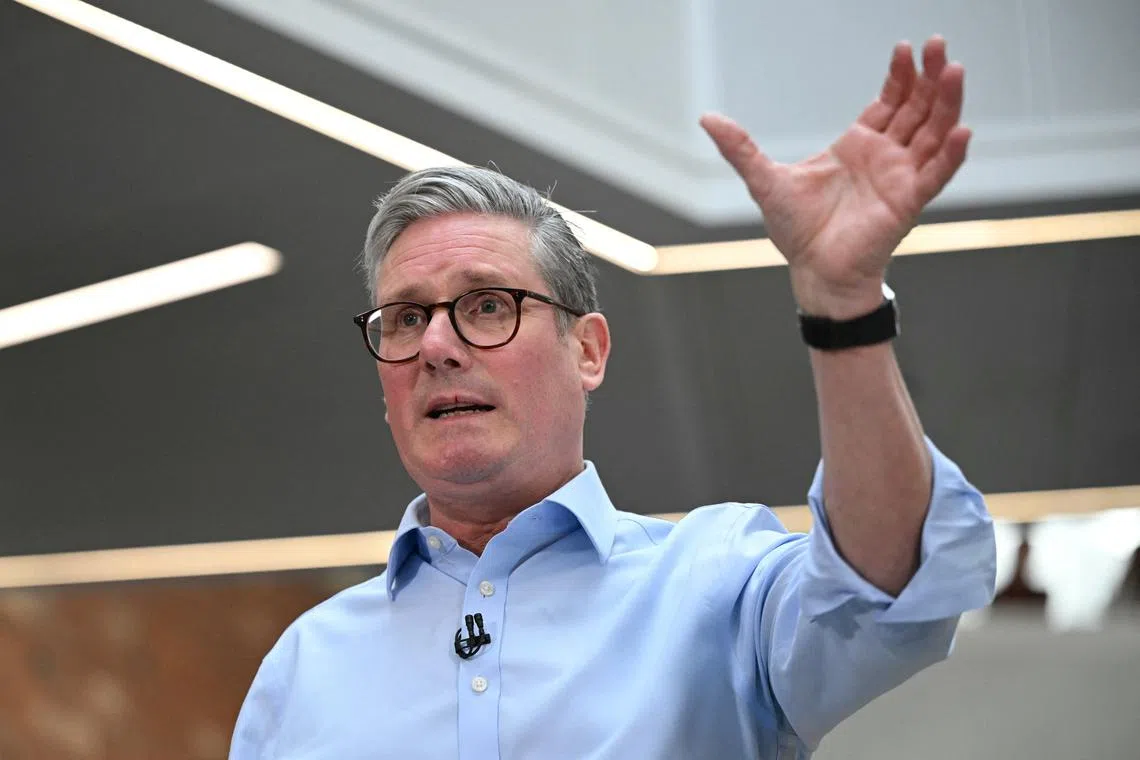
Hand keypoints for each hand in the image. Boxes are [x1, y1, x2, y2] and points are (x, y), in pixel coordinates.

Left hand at [701, 36, 969, 317]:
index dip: (900, 75)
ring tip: (955, 71)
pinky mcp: (908, 202)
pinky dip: (951, 153)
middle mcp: (885, 157)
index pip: (889, 101)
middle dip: (929, 76)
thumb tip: (706, 118)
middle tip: (939, 44)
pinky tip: (960, 129)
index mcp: (858, 146)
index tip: (905, 48)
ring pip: (934, 132)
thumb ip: (740, 147)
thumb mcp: (764, 180)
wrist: (813, 273)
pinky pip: (937, 174)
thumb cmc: (796, 232)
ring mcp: (900, 178)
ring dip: (947, 103)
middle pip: (918, 108)